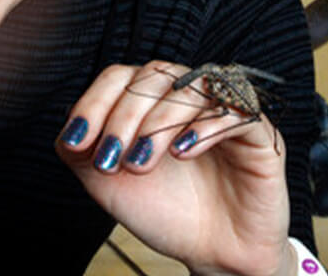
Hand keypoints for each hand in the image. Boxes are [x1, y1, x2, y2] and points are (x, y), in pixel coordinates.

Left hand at [56, 62, 294, 275]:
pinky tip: (183, 152)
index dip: (96, 101)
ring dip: (159, 122)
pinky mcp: (258, 131)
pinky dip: (205, 126)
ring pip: (192, 87)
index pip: (120, 76)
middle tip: (113, 160)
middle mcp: (187, 93)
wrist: (211, 253)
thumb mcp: (108, 181)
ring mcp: (222, 108)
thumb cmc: (163, 208)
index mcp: (151, 97)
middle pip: (153, 76)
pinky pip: (236, 110)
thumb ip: (80, 150)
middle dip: (125, 116)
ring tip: (141, 163)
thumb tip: (68, 129)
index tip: (80, 141)